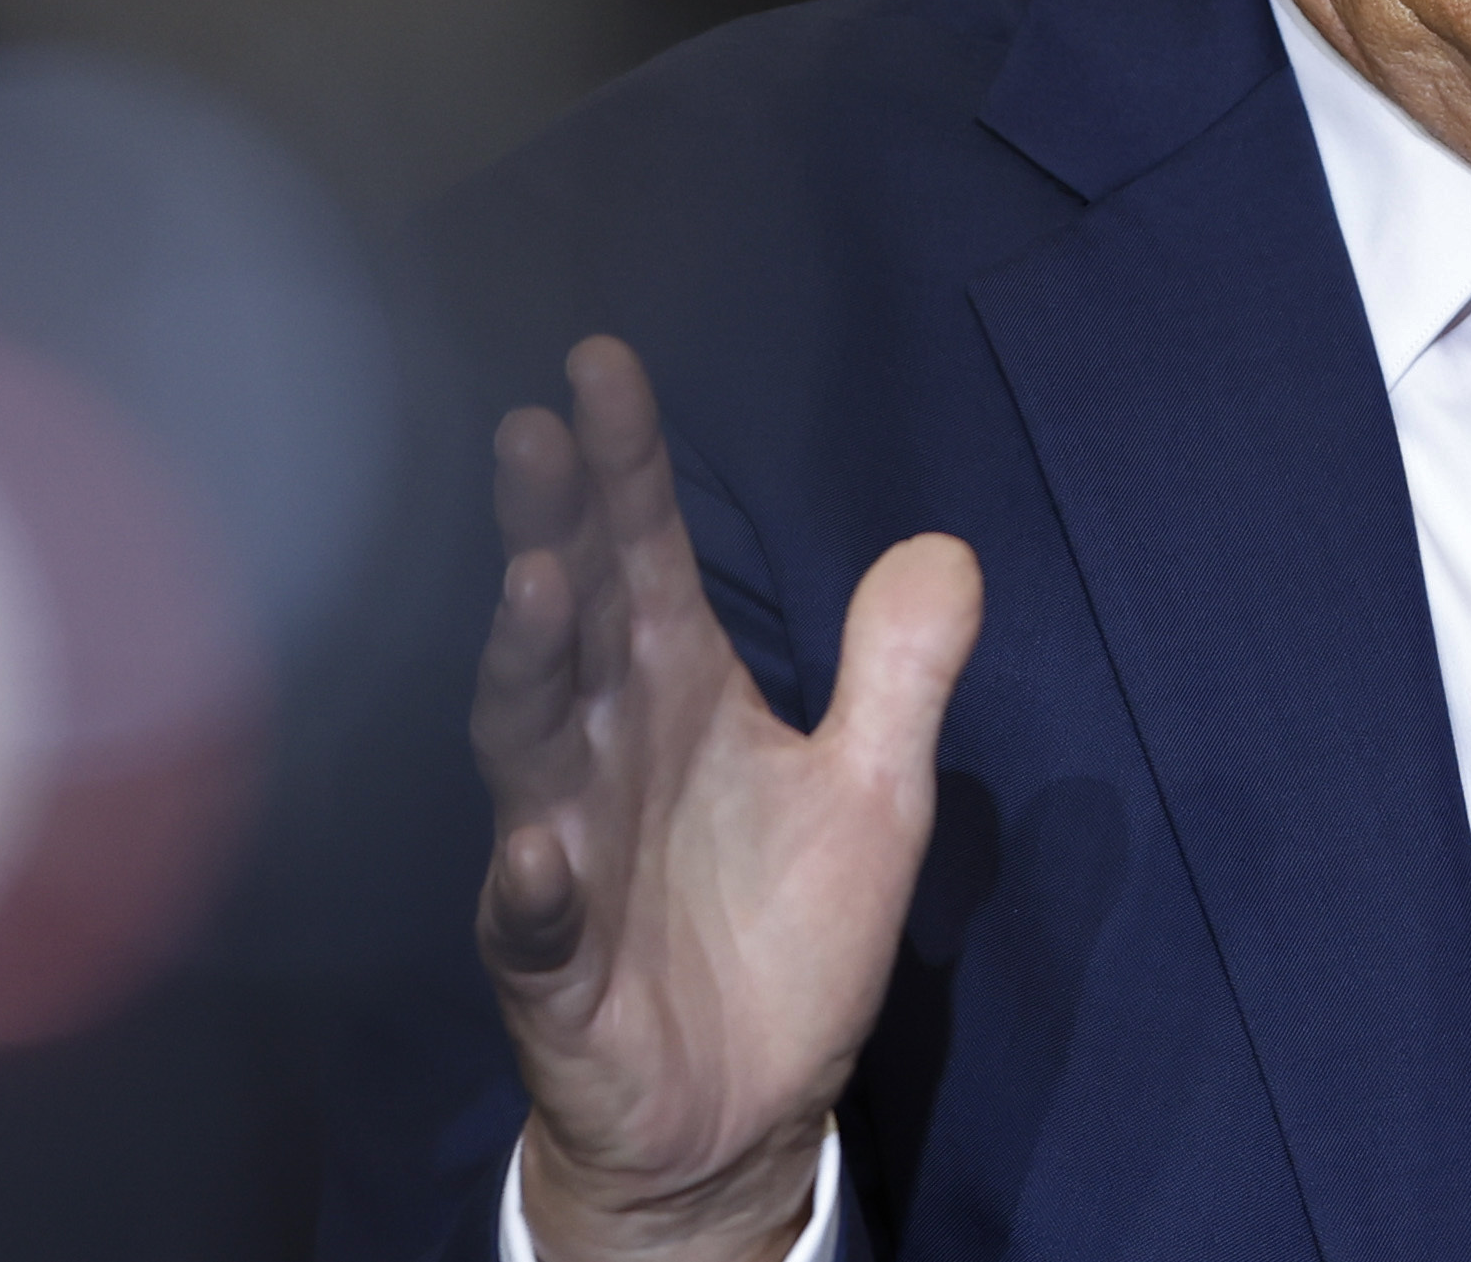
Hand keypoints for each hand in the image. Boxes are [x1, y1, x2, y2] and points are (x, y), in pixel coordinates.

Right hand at [472, 336, 983, 1261]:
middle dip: (549, 527)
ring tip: (537, 584)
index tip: (602, 359)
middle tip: (535, 429)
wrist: (746, 1112)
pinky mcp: (556, 972)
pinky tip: (536, 847)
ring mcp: (565, 857)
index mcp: (679, 694)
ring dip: (525, 669)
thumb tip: (945, 544)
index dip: (627, 463)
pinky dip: (531, 884)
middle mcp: (606, 755)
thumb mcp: (876, 790)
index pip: (646, 556)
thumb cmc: (785, 935)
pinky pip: (532, 922)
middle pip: (571, 622)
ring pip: (527, 747)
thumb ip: (900, 668)